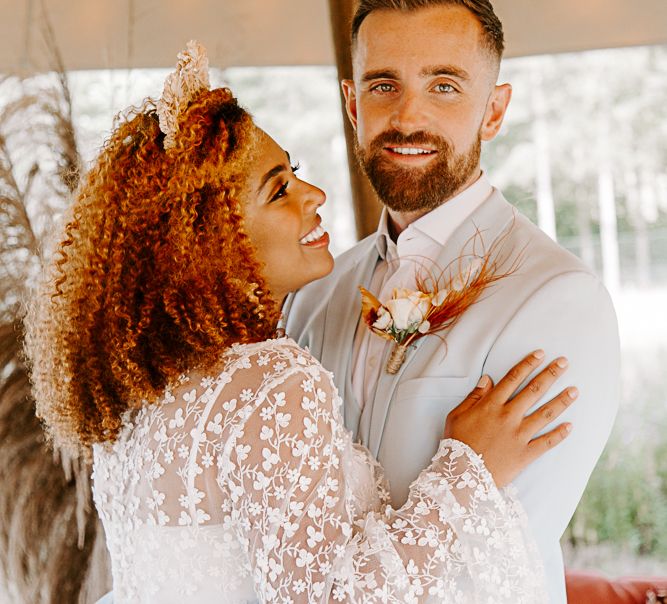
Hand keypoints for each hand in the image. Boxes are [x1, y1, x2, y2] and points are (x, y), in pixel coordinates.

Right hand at [443, 350, 577, 486]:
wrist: (462, 475)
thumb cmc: (456, 443)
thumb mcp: (457, 415)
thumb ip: (474, 396)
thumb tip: (488, 379)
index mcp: (491, 405)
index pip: (513, 378)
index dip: (527, 364)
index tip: (540, 354)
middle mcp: (508, 416)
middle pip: (533, 391)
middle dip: (550, 374)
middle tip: (564, 363)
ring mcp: (519, 435)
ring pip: (545, 414)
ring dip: (562, 401)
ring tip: (575, 390)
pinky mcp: (525, 454)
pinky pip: (546, 442)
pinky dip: (560, 434)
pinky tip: (570, 426)